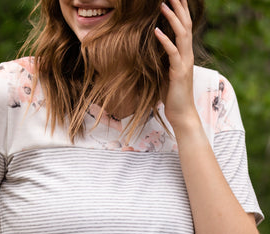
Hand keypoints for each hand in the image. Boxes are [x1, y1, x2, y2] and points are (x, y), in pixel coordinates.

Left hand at [154, 0, 198, 130]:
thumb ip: (163, 62)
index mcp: (185, 55)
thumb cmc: (173, 97)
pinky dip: (165, 41)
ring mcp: (184, 63)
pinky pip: (172, 53)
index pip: (185, 27)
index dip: (181, 12)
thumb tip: (153, 52)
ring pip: (182, 34)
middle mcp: (187, 56)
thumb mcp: (166, 74)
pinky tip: (156, 31)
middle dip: (180, 8)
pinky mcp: (178, 72)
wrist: (182, 114)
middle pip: (186, 25)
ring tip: (164, 5)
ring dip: (173, 19)